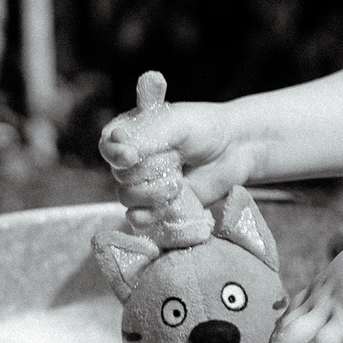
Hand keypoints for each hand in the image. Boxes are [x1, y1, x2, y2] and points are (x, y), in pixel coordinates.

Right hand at [99, 80, 254, 229]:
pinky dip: (156, 214)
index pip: (107, 148)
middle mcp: (129, 162)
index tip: (130, 156)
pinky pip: (142, 219)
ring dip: (155, 192)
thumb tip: (118, 144)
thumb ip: (147, 134)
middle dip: (151, 170)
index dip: (117, 155)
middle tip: (178, 159)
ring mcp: (143, 186)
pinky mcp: (157, 206)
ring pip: (129, 198)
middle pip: (121, 176)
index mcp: (128, 135)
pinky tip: (173, 204)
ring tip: (181, 181)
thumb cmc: (203, 129)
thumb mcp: (176, 124)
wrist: (234, 150)